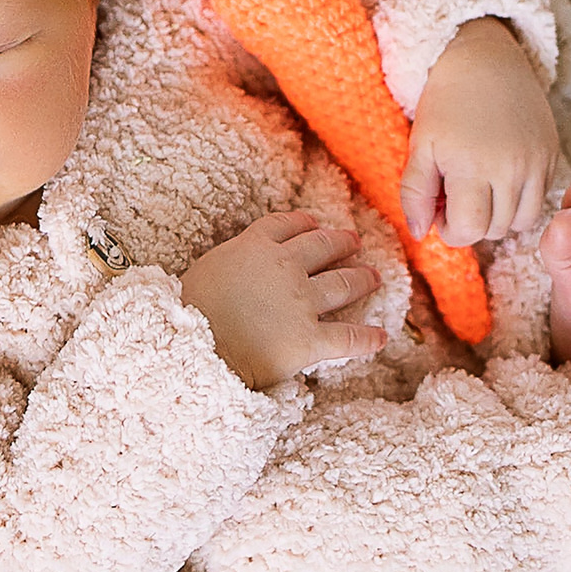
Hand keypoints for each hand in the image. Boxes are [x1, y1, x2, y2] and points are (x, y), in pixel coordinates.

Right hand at [180, 212, 386, 389]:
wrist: (194, 348)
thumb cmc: (189, 311)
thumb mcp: (205, 270)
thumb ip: (231, 262)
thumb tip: (239, 268)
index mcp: (254, 247)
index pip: (286, 226)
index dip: (304, 224)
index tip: (314, 224)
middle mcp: (284, 267)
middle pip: (323, 247)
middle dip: (342, 243)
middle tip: (354, 243)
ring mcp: (301, 302)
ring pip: (343, 284)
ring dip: (362, 279)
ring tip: (374, 277)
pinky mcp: (310, 340)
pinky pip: (348, 338)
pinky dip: (368, 338)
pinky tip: (381, 338)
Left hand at [402, 18, 559, 246]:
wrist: (486, 61)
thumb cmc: (445, 104)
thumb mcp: (420, 146)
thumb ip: (414, 193)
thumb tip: (419, 233)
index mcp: (472, 166)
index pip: (468, 230)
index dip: (450, 230)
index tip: (440, 210)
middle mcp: (511, 168)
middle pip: (496, 230)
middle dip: (472, 224)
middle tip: (456, 197)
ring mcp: (537, 162)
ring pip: (523, 222)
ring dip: (499, 217)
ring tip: (480, 191)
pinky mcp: (552, 154)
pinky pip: (540, 199)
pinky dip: (521, 200)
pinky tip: (500, 177)